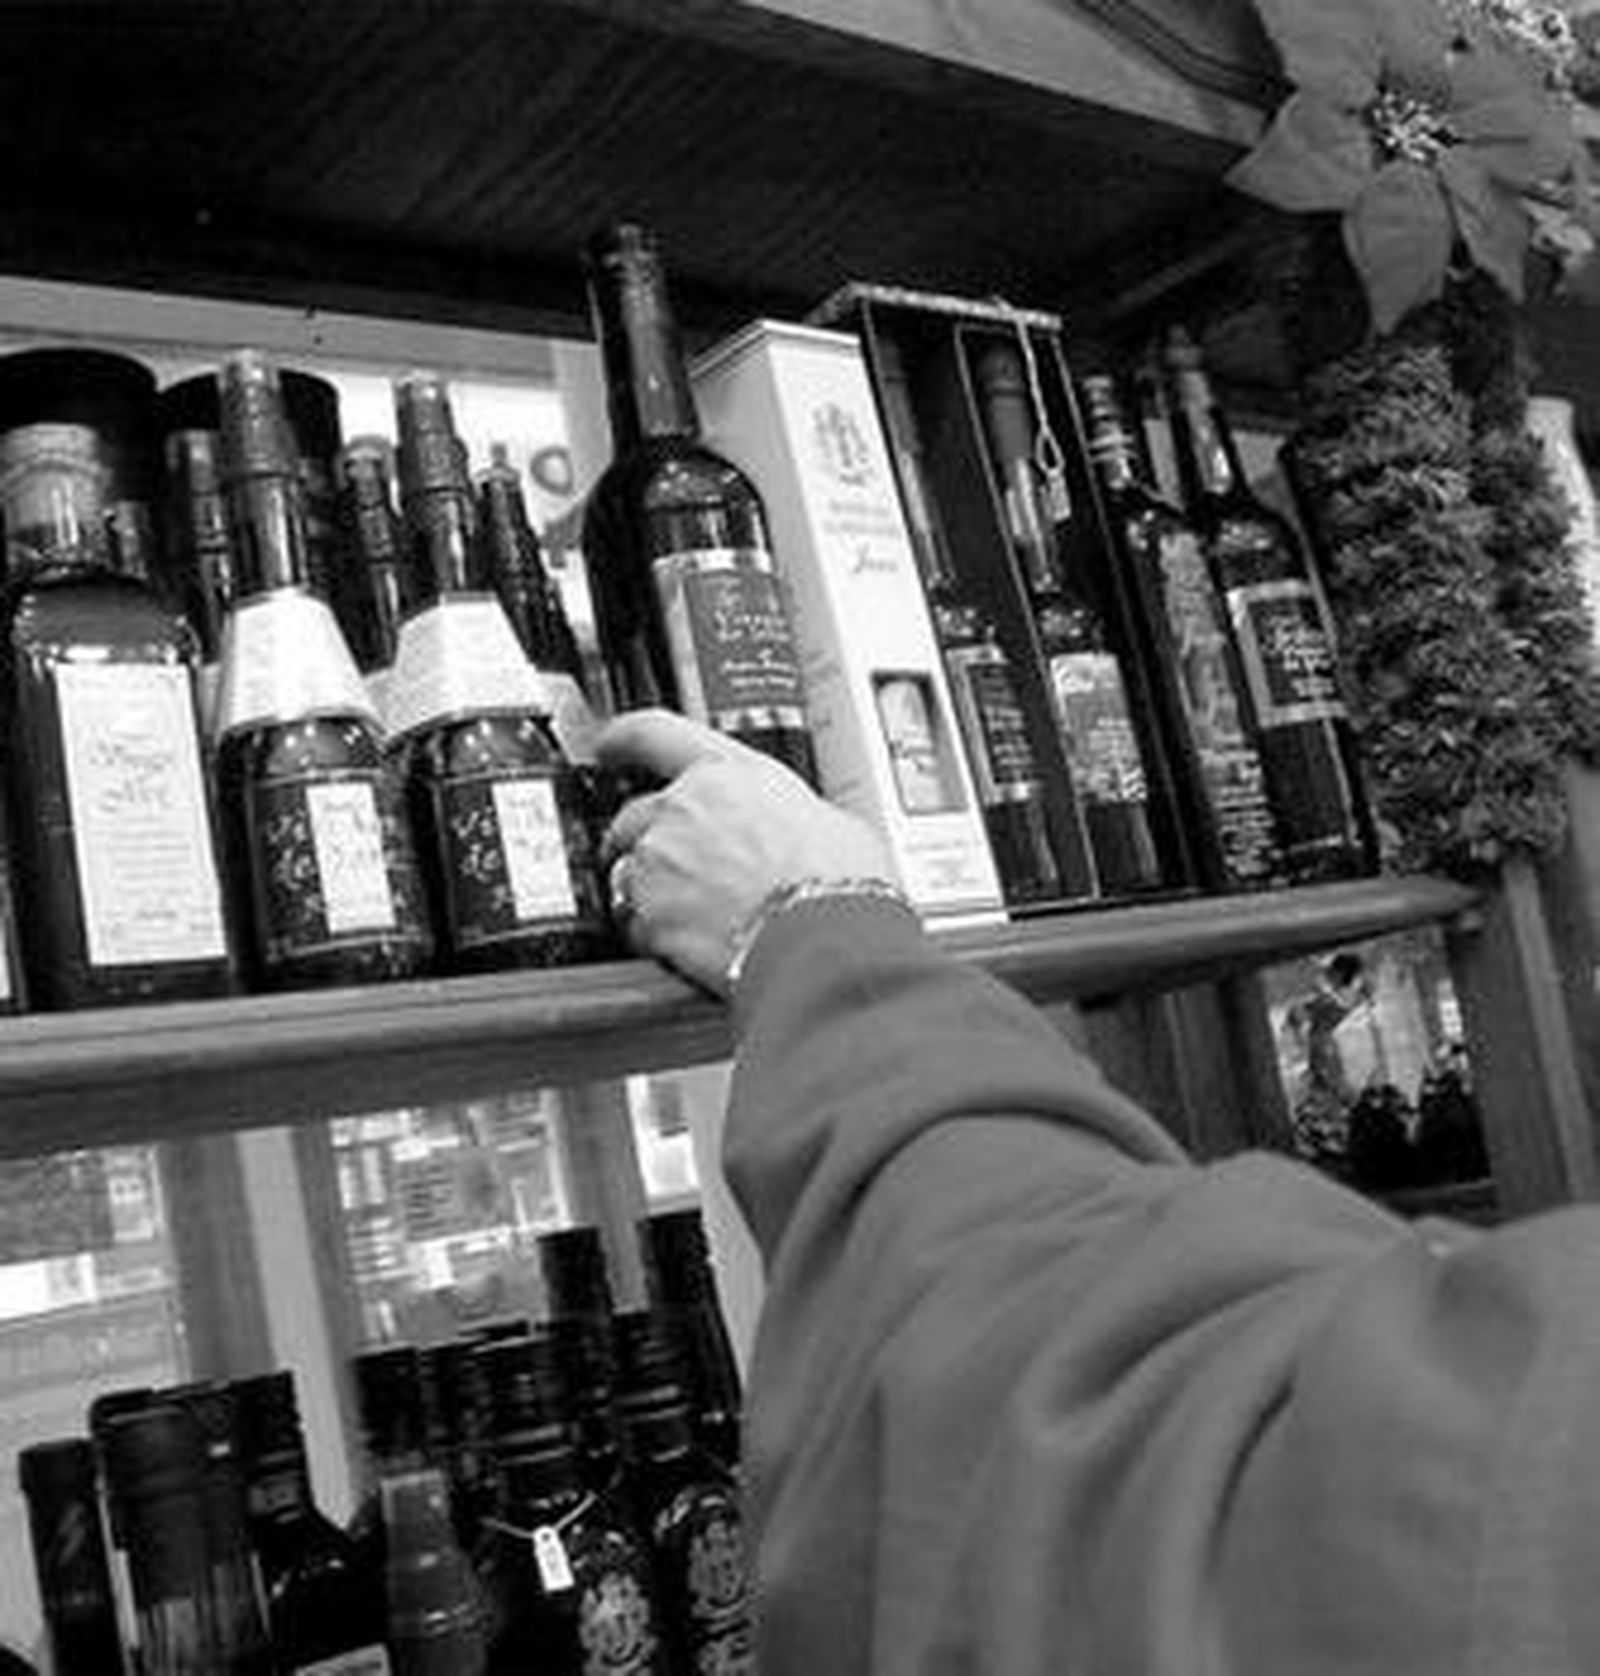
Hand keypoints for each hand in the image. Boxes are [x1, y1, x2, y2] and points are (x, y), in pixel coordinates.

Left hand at [596, 710, 892, 996]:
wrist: (826, 941)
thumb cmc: (840, 882)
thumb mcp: (829, 819)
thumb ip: (786, 813)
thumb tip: (796, 828)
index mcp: (728, 773)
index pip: (654, 734)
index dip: (623, 738)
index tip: (609, 744)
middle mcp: (683, 808)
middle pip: (633, 816)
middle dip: (649, 842)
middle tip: (686, 870)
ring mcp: (659, 862)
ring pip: (628, 872)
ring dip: (650, 890)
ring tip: (698, 916)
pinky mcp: (648, 915)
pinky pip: (634, 924)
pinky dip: (653, 935)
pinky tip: (692, 946)